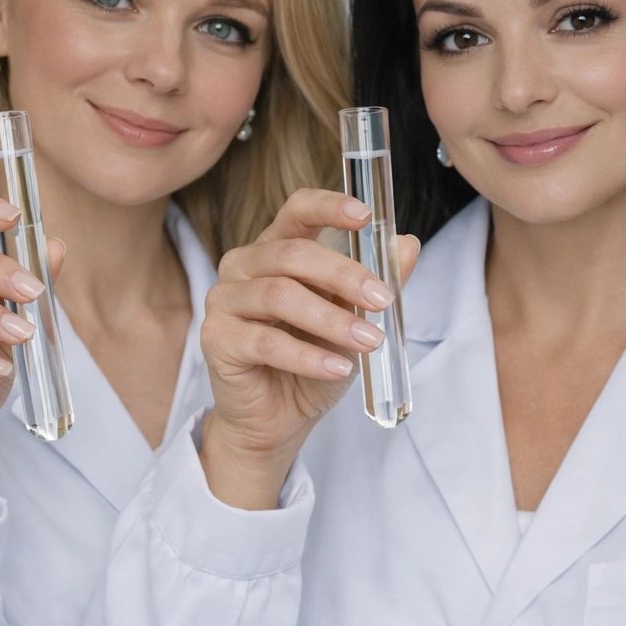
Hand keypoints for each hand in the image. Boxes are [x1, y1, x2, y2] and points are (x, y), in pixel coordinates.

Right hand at [199, 189, 419, 508]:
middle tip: (384, 300)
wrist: (280, 417)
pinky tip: (339, 368)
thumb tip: (409, 245)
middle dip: (345, 275)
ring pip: (279, 296)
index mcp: (278, 249)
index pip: (298, 211)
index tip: (366, 216)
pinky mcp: (216, 340)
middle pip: (293, 254)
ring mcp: (225, 300)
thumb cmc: (314, 358)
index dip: (329, 207)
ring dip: (331, 320)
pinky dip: (308, 356)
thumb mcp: (354, 319)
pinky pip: (265, 342)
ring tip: (369, 341)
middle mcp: (244, 265)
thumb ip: (376, 282)